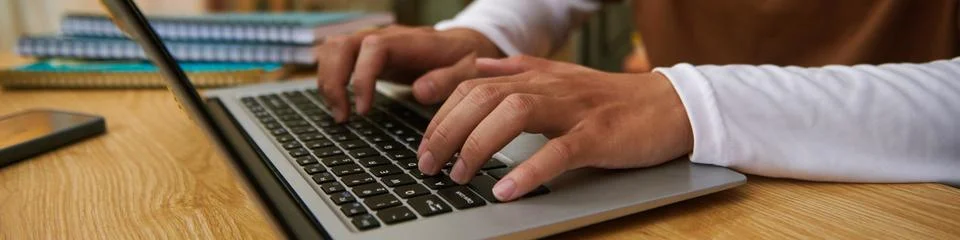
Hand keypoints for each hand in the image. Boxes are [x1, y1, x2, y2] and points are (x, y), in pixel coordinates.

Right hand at [314, 26, 502, 121]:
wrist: (465, 46)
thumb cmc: (467, 58)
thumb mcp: (470, 70)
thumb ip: (449, 79)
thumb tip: (420, 91)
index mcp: (410, 41)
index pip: (373, 47)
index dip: (363, 76)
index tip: (364, 108)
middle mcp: (385, 37)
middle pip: (342, 45)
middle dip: (334, 81)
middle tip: (343, 117)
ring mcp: (372, 44)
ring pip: (333, 50)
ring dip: (327, 81)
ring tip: (340, 115)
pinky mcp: (367, 56)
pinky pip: (337, 59)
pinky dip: (331, 80)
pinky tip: (341, 106)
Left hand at [416, 56, 693, 200]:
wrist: (672, 105)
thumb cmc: (614, 99)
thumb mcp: (562, 78)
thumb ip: (519, 70)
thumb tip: (479, 66)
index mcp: (538, 77)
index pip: (475, 86)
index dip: (442, 113)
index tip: (424, 145)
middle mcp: (551, 87)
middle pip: (485, 97)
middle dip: (448, 130)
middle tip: (429, 165)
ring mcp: (575, 110)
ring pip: (515, 113)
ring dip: (478, 145)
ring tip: (460, 175)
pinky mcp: (599, 135)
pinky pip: (559, 151)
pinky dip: (530, 170)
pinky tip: (507, 189)